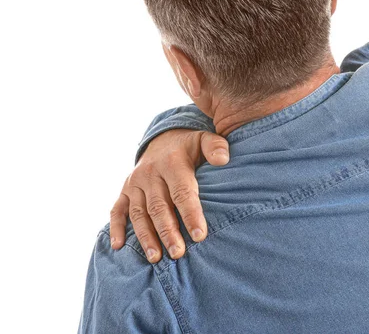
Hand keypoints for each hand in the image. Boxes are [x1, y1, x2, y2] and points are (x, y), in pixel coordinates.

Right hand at [109, 129, 229, 262]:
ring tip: (155, 258)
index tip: (200, 236)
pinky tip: (118, 246)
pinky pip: (117, 210)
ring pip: (138, 213)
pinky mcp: (124, 190)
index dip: (191, 214)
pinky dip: (116, 228)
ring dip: (146, 236)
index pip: (182, 191)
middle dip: (168, 232)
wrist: (163, 139)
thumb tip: (223, 159)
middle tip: (178, 254)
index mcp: (173, 162)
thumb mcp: (204, 140)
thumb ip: (216, 146)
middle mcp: (150, 173)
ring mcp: (135, 183)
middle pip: (159, 206)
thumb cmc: (190, 147)